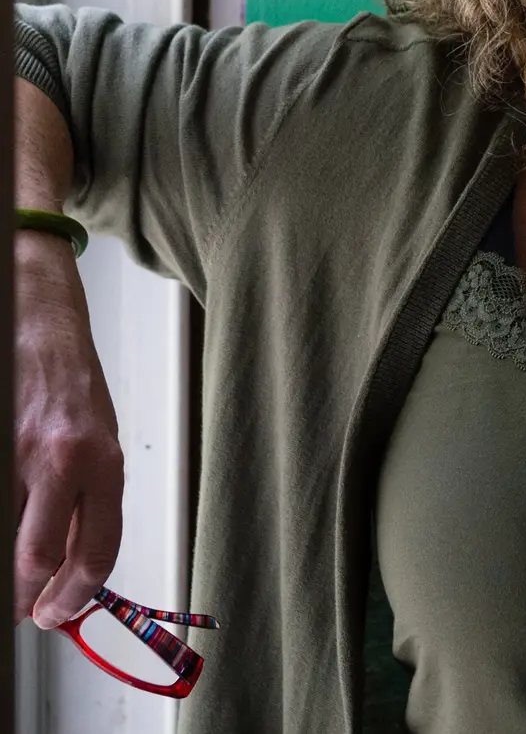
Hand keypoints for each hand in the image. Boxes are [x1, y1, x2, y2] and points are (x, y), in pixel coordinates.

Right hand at [13, 230, 123, 627]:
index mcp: (100, 461)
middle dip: (32, 596)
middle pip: (38, 557)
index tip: (62, 613)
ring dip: (11, 567)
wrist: (40, 328)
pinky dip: (2, 526)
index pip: (96, 549)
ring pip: (10, 537)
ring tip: (18, 577)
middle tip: (32, 610)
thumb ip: (89, 501)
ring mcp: (15, 455)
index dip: (76, 594)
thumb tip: (73, 564)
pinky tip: (11, 526)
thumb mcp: (101, 445)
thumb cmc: (72, 387)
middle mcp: (59, 461)